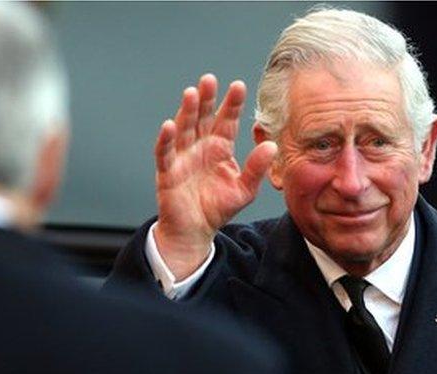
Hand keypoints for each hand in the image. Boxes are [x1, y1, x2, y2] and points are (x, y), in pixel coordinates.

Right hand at [152, 74, 277, 278]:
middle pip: (202, 117)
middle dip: (206, 98)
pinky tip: (169, 125)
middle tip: (210, 79)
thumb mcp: (244, 189)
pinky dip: (166, 139)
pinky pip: (165, 153)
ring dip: (186, 111)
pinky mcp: (168, 171)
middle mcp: (200, 146)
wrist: (196, 230)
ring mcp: (183, 157)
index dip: (232, 104)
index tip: (239, 86)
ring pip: (183, 128)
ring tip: (191, 93)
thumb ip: (257, 168)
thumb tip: (271, 145)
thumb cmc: (218, 207)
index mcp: (220, 147)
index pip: (226, 120)